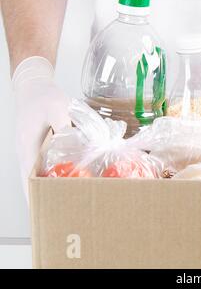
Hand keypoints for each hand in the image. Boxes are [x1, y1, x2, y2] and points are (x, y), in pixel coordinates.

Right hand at [13, 57, 70, 196]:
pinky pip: (43, 165)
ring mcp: (31, 150)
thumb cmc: (42, 96)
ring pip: (37, 175)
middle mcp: (27, 152)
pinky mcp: (39, 146)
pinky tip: (66, 177)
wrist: (33, 85)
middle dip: (44, 196)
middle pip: (32, 181)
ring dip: (48, 187)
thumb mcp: (57, 108)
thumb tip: (77, 143)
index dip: (35, 196)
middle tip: (60, 210)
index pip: (29, 178)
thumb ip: (65, 125)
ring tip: (65, 199)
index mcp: (27, 147)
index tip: (43, 210)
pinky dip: (52, 174)